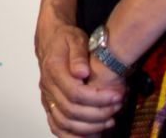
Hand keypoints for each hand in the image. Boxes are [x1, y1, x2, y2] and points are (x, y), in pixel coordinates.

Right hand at [36, 22, 122, 136]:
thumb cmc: (65, 39)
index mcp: (53, 69)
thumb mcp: (75, 39)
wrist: (51, 40)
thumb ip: (79, 54)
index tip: (117, 96)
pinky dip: (73, 136)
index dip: (98, 99)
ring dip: (89, 126)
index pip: (75, 93)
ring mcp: (47, 98)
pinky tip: (92, 135)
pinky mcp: (50, 105)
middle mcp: (48, 86)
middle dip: (98, 113)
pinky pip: (57, 126)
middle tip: (118, 107)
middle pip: (71, 110)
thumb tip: (82, 72)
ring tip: (110, 120)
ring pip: (64, 122)